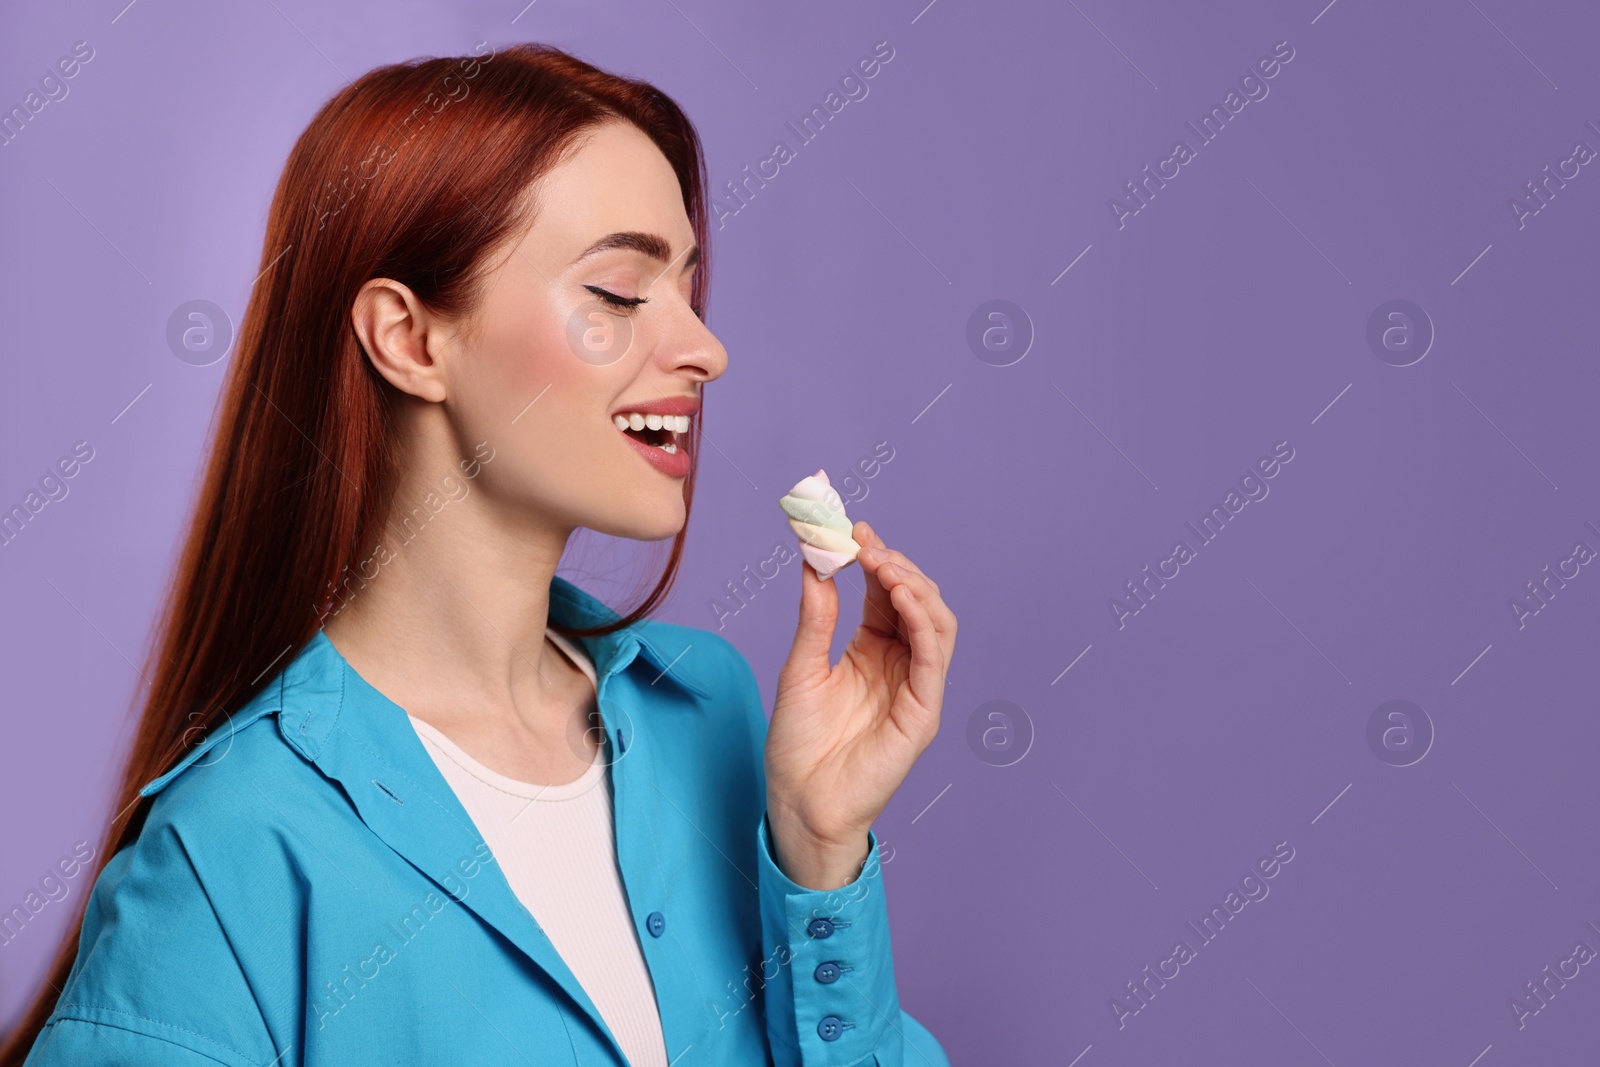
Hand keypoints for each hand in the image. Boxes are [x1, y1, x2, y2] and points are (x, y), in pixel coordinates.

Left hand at [765, 520, 956, 889]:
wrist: (798, 802)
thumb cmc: (797, 745)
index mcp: (873, 651)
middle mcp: (900, 664)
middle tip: (865, 543)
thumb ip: (815, 617)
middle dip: (896, 565)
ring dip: (914, 586)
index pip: (887, 593)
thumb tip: (813, 561)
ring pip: (936, 622)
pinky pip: (934, 659)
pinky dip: (923, 622)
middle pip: (917, 600)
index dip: (876, 558)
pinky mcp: (922, 713)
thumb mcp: (801, 667)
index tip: (852, 528)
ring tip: (884, 564)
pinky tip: (901, 596)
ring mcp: (915, 688)